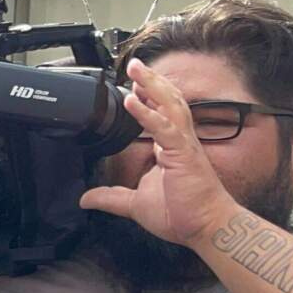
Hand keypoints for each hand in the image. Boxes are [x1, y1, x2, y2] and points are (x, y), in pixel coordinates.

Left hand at [79, 58, 240, 245]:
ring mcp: (183, 144)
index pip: (161, 113)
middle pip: (167, 100)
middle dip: (150, 80)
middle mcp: (179, 140)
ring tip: (135, 69)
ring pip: (169, 105)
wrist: (206, 228)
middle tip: (133, 64)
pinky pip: (163, 128)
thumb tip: (87, 199)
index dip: (149, 96)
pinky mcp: (182, 153)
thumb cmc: (181, 214)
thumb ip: (112, 198)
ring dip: (152, 85)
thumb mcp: (135, 204)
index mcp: (170, 147)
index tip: (133, 84)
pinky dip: (147, 113)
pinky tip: (132, 101)